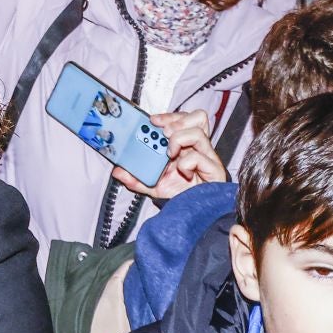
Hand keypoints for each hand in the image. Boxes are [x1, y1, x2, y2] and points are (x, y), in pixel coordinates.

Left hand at [110, 110, 228, 201]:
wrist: (196, 216)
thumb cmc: (180, 197)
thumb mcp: (154, 186)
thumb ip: (136, 178)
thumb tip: (118, 171)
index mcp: (186, 146)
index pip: (182, 119)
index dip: (168, 116)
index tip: (152, 120)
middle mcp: (198, 148)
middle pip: (197, 117)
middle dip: (177, 120)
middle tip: (163, 132)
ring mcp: (208, 157)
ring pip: (198, 131)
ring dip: (179, 139)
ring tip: (170, 153)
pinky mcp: (214, 170)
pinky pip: (199, 156)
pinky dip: (186, 162)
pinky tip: (182, 172)